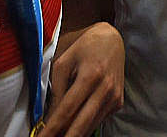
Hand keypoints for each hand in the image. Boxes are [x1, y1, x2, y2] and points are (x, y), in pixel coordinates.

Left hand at [37, 22, 124, 136]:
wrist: (111, 40)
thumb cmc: (84, 48)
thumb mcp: (63, 63)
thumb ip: (57, 91)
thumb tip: (49, 119)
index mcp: (91, 76)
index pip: (67, 111)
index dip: (52, 129)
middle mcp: (106, 89)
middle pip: (81, 125)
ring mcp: (114, 97)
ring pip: (90, 127)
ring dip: (73, 134)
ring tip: (58, 135)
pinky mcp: (118, 103)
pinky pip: (97, 120)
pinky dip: (84, 125)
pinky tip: (73, 124)